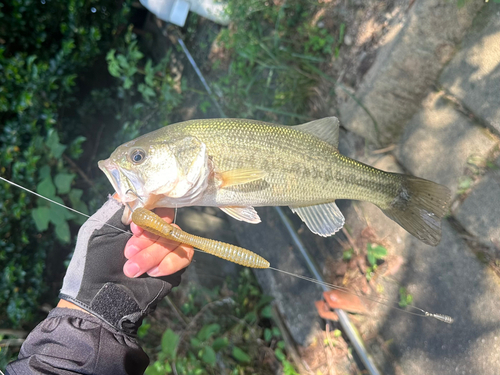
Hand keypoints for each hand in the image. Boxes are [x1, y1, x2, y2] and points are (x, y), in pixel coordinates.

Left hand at [59, 198, 192, 335]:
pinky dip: (170, 262)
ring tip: (132, 269)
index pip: (155, 203)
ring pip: (175, 237)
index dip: (149, 211)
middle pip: (166, 220)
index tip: (133, 226)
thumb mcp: (98, 230)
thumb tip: (134, 189)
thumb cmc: (92, 265)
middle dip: (148, 237)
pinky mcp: (174, 266)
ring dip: (154, 253)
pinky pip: (185, 254)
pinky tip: (153, 273)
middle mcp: (152, 231)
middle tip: (128, 252)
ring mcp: (164, 248)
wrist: (99, 303)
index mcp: (134, 220)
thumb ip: (117, 208)